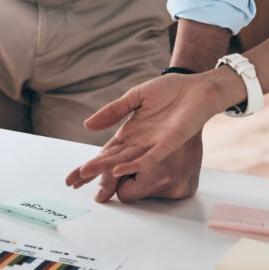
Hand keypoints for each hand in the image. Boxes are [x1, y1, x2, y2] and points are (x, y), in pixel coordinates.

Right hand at [65, 72, 231, 201]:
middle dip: (92, 171)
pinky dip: (134, 164)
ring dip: (107, 170)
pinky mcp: (168, 143)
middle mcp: (139, 142)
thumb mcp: (135, 97)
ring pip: (126, 161)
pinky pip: (149, 157)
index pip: (105, 152)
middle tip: (72, 182)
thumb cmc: (169, 91)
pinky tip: (120, 170)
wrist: (196, 86)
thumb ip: (113, 111)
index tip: (72, 176)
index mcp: (131, 132)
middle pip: (111, 160)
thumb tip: (87, 126)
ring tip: (88, 175)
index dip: (89, 164)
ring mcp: (153, 144)